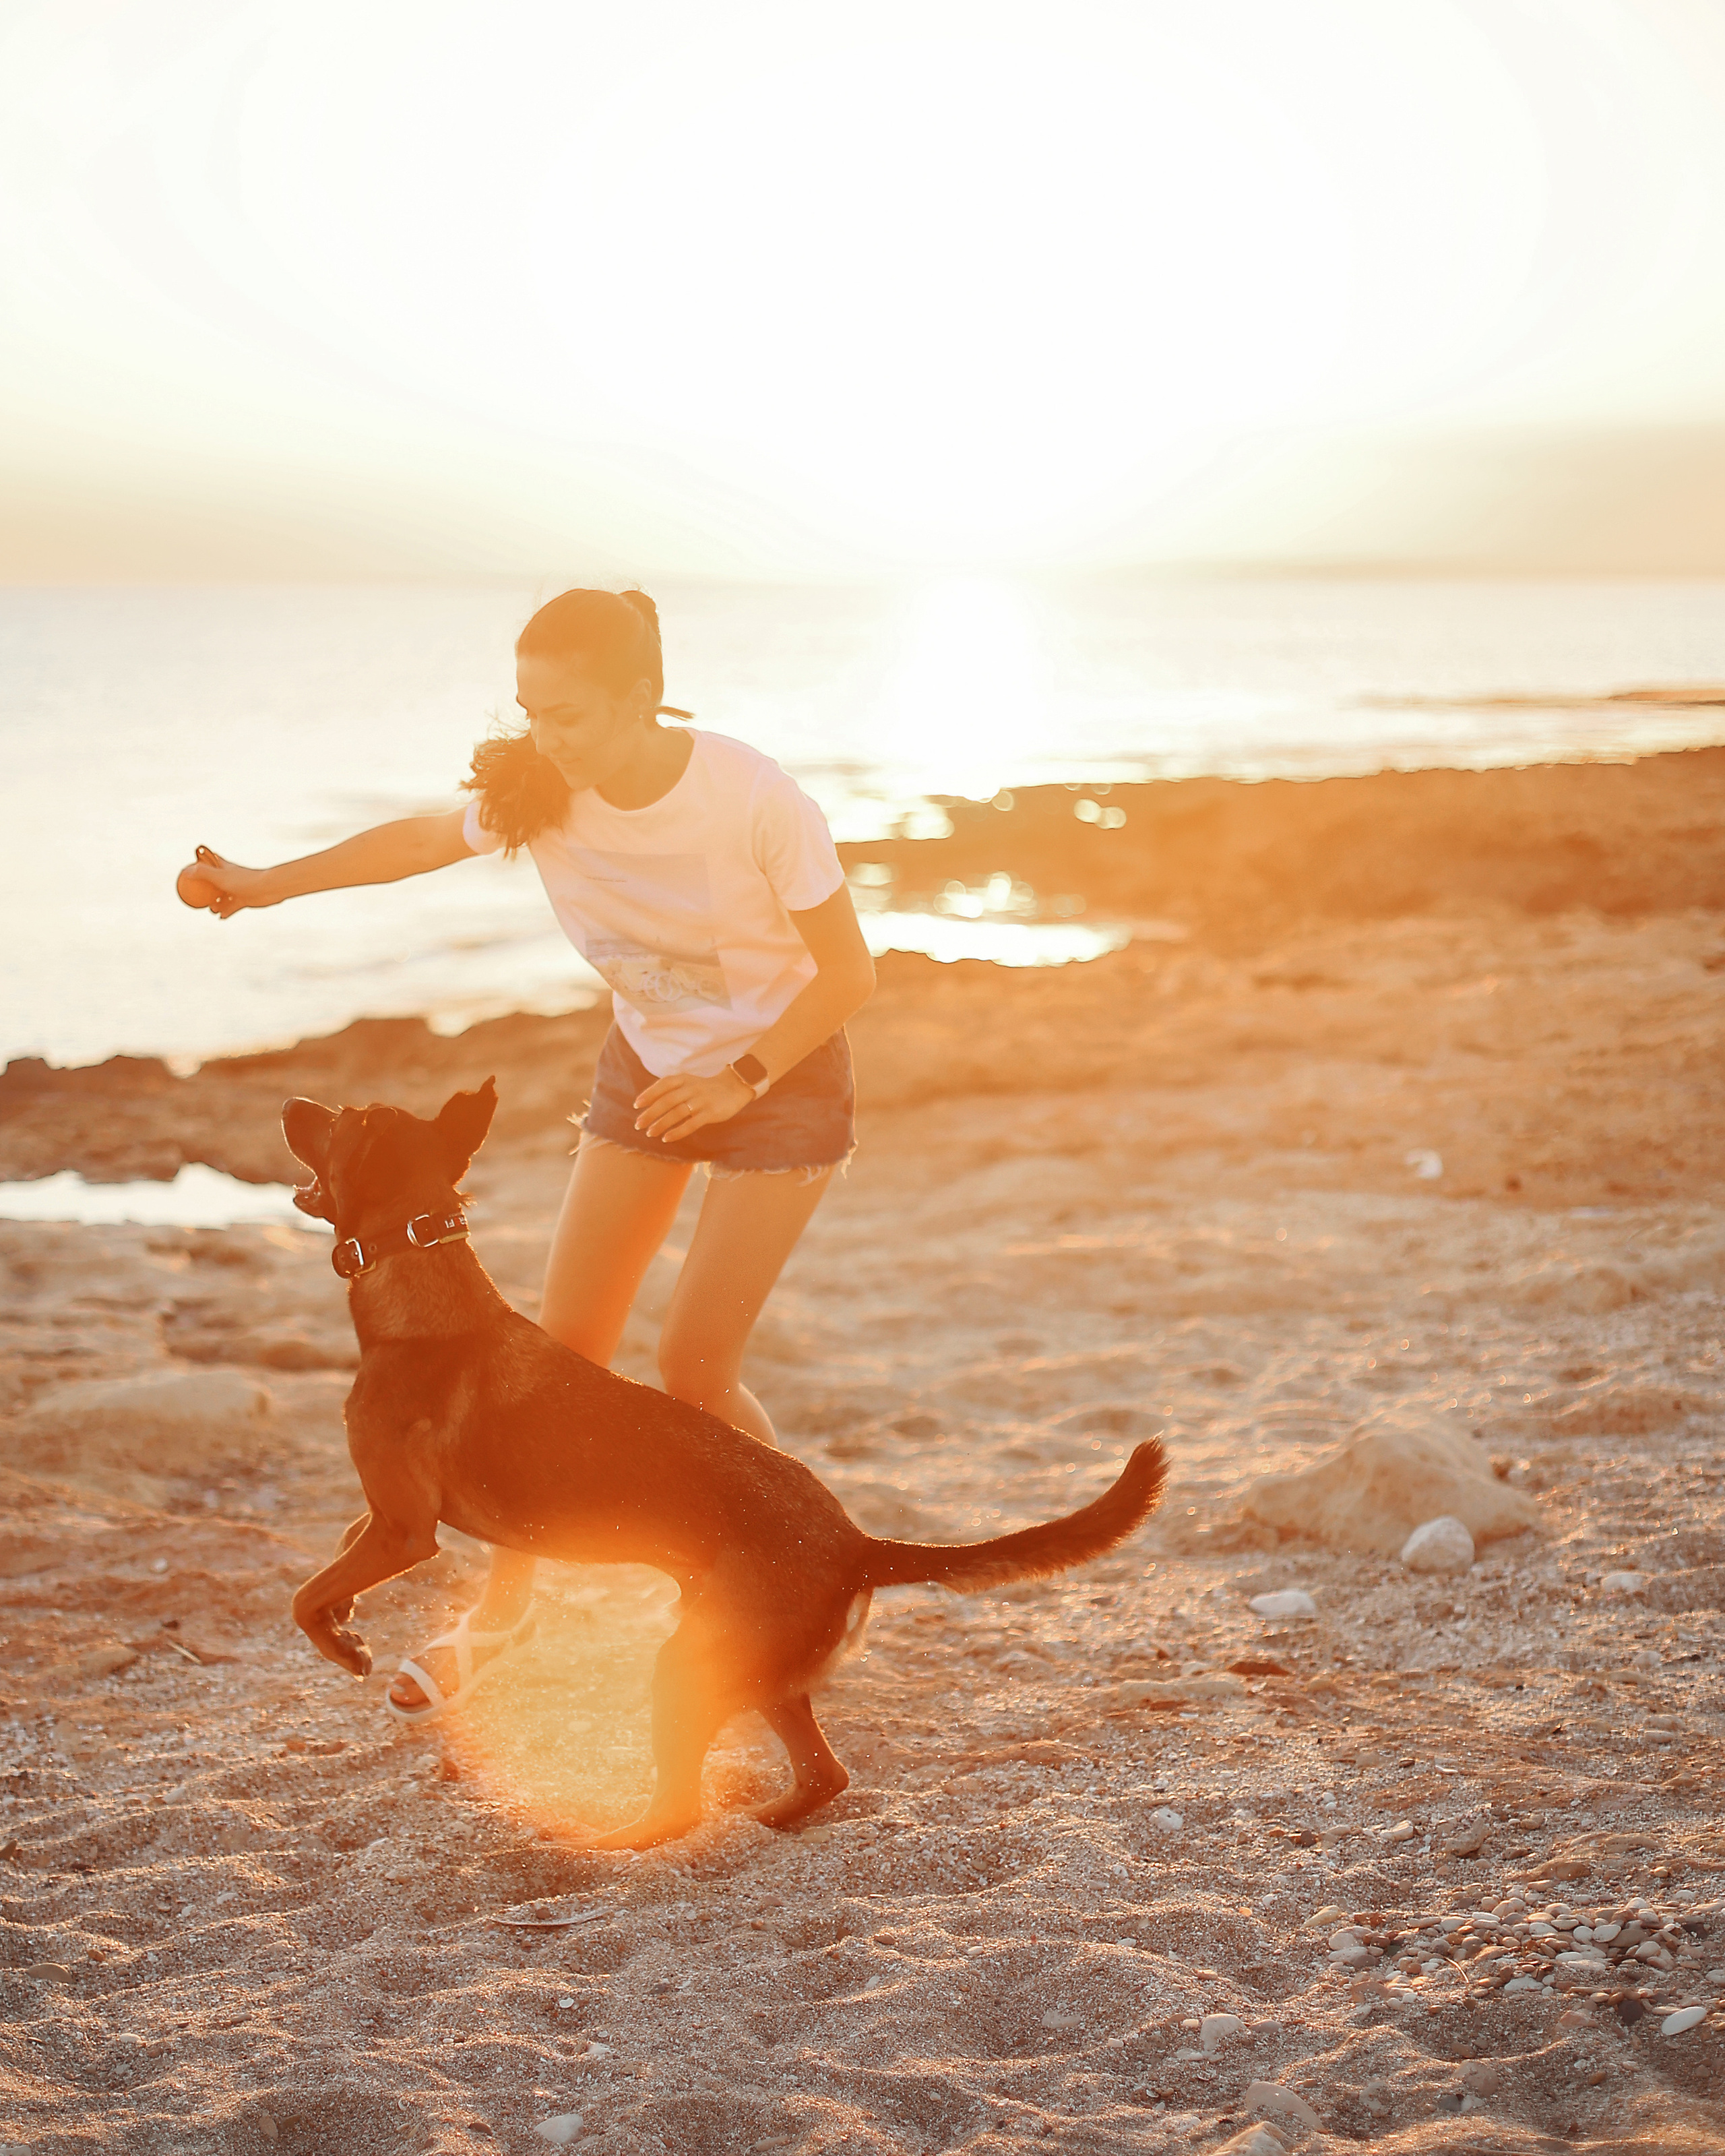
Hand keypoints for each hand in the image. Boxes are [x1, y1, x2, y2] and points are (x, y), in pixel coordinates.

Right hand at [175, 846, 277, 918]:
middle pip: (215, 882)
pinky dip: (227, 911)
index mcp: (224, 868)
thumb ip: (203, 873)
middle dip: (207, 889)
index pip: (210, 861)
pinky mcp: (245, 899)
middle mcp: (231, 877)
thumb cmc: (244, 880)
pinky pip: (233, 906)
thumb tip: (185, 871)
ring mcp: (238, 888)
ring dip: (217, 903)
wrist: (268, 888)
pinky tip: (221, 917)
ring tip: (212, 910)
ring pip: (224, 896)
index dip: (201, 863)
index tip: (190, 869)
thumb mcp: (220, 877)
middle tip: (198, 897)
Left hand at [633, 1066, 754, 1142]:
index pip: (663, 1085)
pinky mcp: (710, 1113)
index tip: (637, 1105)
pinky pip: (691, 1124)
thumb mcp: (689, 1082)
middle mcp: (691, 1088)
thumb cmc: (705, 1088)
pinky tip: (666, 1138)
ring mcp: (701, 1101)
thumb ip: (672, 1090)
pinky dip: (677, 1132)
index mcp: (684, 1079)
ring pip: (677, 1113)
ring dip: (661, 1124)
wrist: (734, 1088)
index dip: (649, 1094)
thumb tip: (649, 1104)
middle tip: (638, 1124)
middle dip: (650, 1113)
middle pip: (667, 1101)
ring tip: (650, 1133)